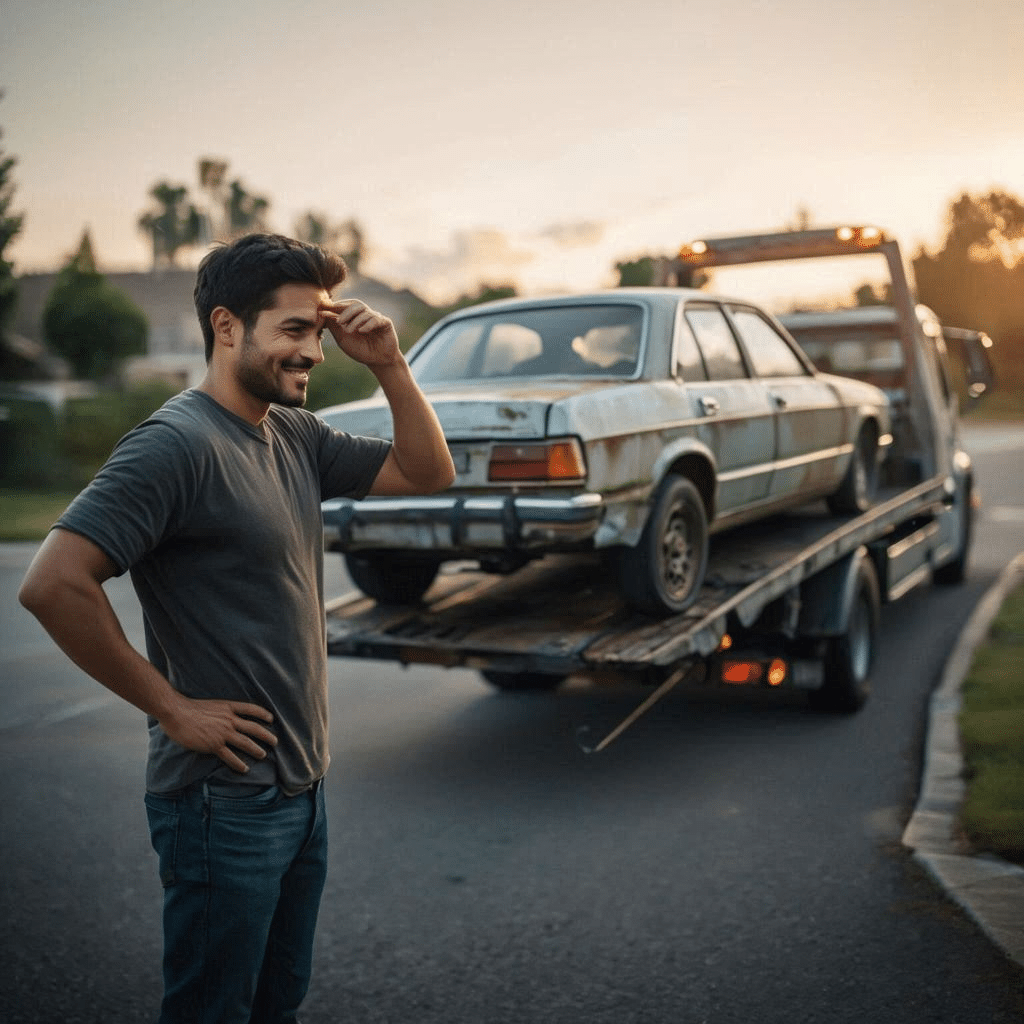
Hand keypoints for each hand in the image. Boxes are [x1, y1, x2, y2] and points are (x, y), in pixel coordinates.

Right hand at [159, 696, 276, 773]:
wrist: (176, 712)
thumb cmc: (188, 707)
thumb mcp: (211, 704)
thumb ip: (220, 711)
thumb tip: (222, 717)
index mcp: (228, 707)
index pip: (251, 709)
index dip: (263, 714)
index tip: (271, 719)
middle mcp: (229, 719)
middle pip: (254, 728)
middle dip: (266, 735)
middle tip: (275, 741)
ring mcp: (223, 733)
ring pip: (246, 743)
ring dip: (256, 750)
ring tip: (263, 755)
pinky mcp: (214, 745)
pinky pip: (230, 756)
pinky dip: (239, 763)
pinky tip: (244, 769)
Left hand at [324, 299, 400, 367]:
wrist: (377, 362)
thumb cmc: (360, 350)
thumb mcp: (343, 339)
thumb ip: (334, 326)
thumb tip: (323, 313)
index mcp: (354, 316)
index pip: (345, 305)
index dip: (335, 305)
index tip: (324, 308)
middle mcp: (365, 314)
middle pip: (355, 304)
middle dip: (345, 311)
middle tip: (338, 321)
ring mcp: (375, 317)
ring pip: (364, 311)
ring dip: (355, 320)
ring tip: (349, 330)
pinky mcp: (385, 323)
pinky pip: (376, 319)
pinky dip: (367, 324)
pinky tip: (361, 331)